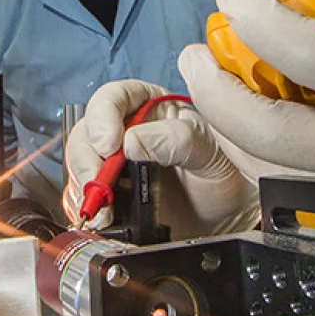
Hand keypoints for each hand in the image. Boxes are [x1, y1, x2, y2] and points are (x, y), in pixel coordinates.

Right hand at [61, 80, 263, 237]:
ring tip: (104, 207)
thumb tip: (131, 141)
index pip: (114, 97)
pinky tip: (102, 218)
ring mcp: (117, 166)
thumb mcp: (209, 150)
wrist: (233, 216)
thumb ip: (177, 139)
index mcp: (152, 108)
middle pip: (88, 133)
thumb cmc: (227, 173)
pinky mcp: (113, 197)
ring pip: (81, 166)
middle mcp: (128, 132)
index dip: (103, 115)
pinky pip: (85, 198)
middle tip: (99, 181)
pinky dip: (87, 209)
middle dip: (87, 157)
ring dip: (84, 187)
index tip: (109, 143)